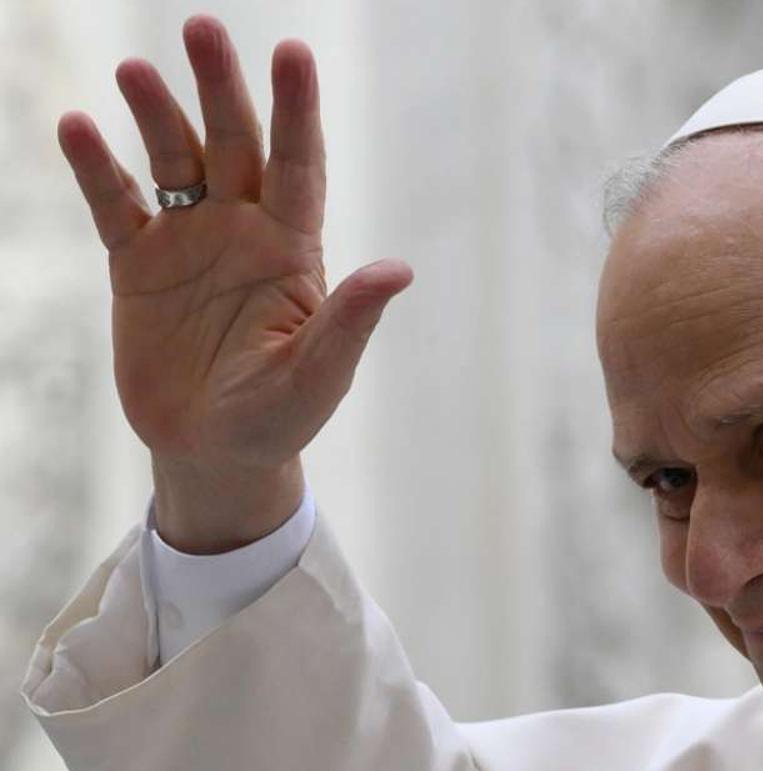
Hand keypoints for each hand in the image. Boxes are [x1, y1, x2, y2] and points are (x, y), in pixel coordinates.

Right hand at [58, 15, 410, 549]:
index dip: (297, 110)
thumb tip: (399, 270)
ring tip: (136, 70)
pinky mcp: (138, 264)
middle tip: (204, 26)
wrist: (213, 450)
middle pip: (234, 143)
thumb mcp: (318, 373)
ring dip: (156, 114)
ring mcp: (190, 241)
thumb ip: (349, 321)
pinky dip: (97, 168)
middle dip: (222, 87)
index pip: (300, 164)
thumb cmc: (280, 416)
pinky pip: (116, 204)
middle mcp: (244, 230)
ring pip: (173, 160)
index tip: (294, 53)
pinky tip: (77, 128)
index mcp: (294, 249)